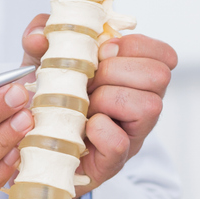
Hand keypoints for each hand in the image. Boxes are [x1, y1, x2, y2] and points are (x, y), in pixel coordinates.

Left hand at [21, 15, 177, 193]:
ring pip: (149, 106)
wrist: (35, 147)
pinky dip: (98, 130)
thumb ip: (40, 38)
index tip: (103, 52)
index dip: (133, 46)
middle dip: (116, 71)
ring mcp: (132, 136)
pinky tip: (83, 128)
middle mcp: (143, 106)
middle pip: (159, 75)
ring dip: (108, 99)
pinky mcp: (114, 161)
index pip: (163, 55)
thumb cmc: (50, 103)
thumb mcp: (43, 61)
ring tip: (85, 106)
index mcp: (135, 79)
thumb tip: (38, 37)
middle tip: (89, 82)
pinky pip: (119, 142)